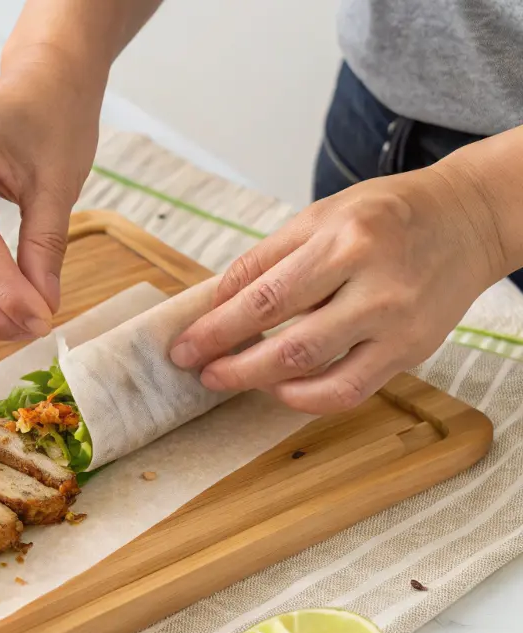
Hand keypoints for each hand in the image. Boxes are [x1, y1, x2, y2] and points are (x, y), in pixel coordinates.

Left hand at [169, 164, 506, 413]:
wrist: (468, 219)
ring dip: (262, 384)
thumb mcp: (318, 216)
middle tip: (200, 371)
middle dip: (232, 365)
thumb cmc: (386, 215)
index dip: (216, 329)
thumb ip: (263, 261)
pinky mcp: (412, 350)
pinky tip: (280, 387)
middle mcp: (375, 285)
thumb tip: (212, 303)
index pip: (264, 298)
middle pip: (288, 345)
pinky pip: (350, 391)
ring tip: (233, 378)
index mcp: (344, 240)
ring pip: (317, 375)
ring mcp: (397, 323)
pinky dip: (306, 398)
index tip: (183, 346)